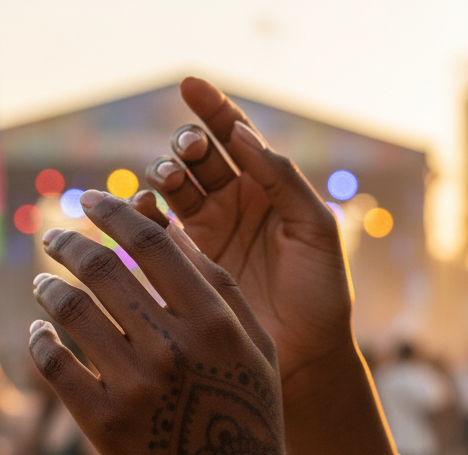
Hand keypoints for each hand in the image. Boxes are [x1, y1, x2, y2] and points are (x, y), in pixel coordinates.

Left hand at [29, 190, 345, 454]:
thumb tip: (169, 234)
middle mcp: (174, 349)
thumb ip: (221, 290)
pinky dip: (39, 340)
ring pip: (70, 311)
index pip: (152, 242)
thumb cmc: (250, 421)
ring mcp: (135, 388)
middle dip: (69, 243)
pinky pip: (53, 364)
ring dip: (49, 288)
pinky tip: (41, 335)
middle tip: (55, 239)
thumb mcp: (258, 352)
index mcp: (215, 324)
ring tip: (44, 285)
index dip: (113, 212)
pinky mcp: (103, 425)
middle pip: (102, 268)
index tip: (91, 201)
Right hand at [135, 78, 353, 387]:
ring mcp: (209, 234)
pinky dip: (145, 215)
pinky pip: (157, 230)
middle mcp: (236, 204)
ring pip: (173, 188)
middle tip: (189, 153)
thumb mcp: (317, 230)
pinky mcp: (188, 265)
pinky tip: (146, 212)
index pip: (236, 136)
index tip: (190, 85)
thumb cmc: (322, 294)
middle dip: (187, 145)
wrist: (307, 356)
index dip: (212, 108)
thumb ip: (284, 179)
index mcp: (270, 188)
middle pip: (198, 156)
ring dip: (164, 175)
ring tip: (168, 183)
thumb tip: (241, 134)